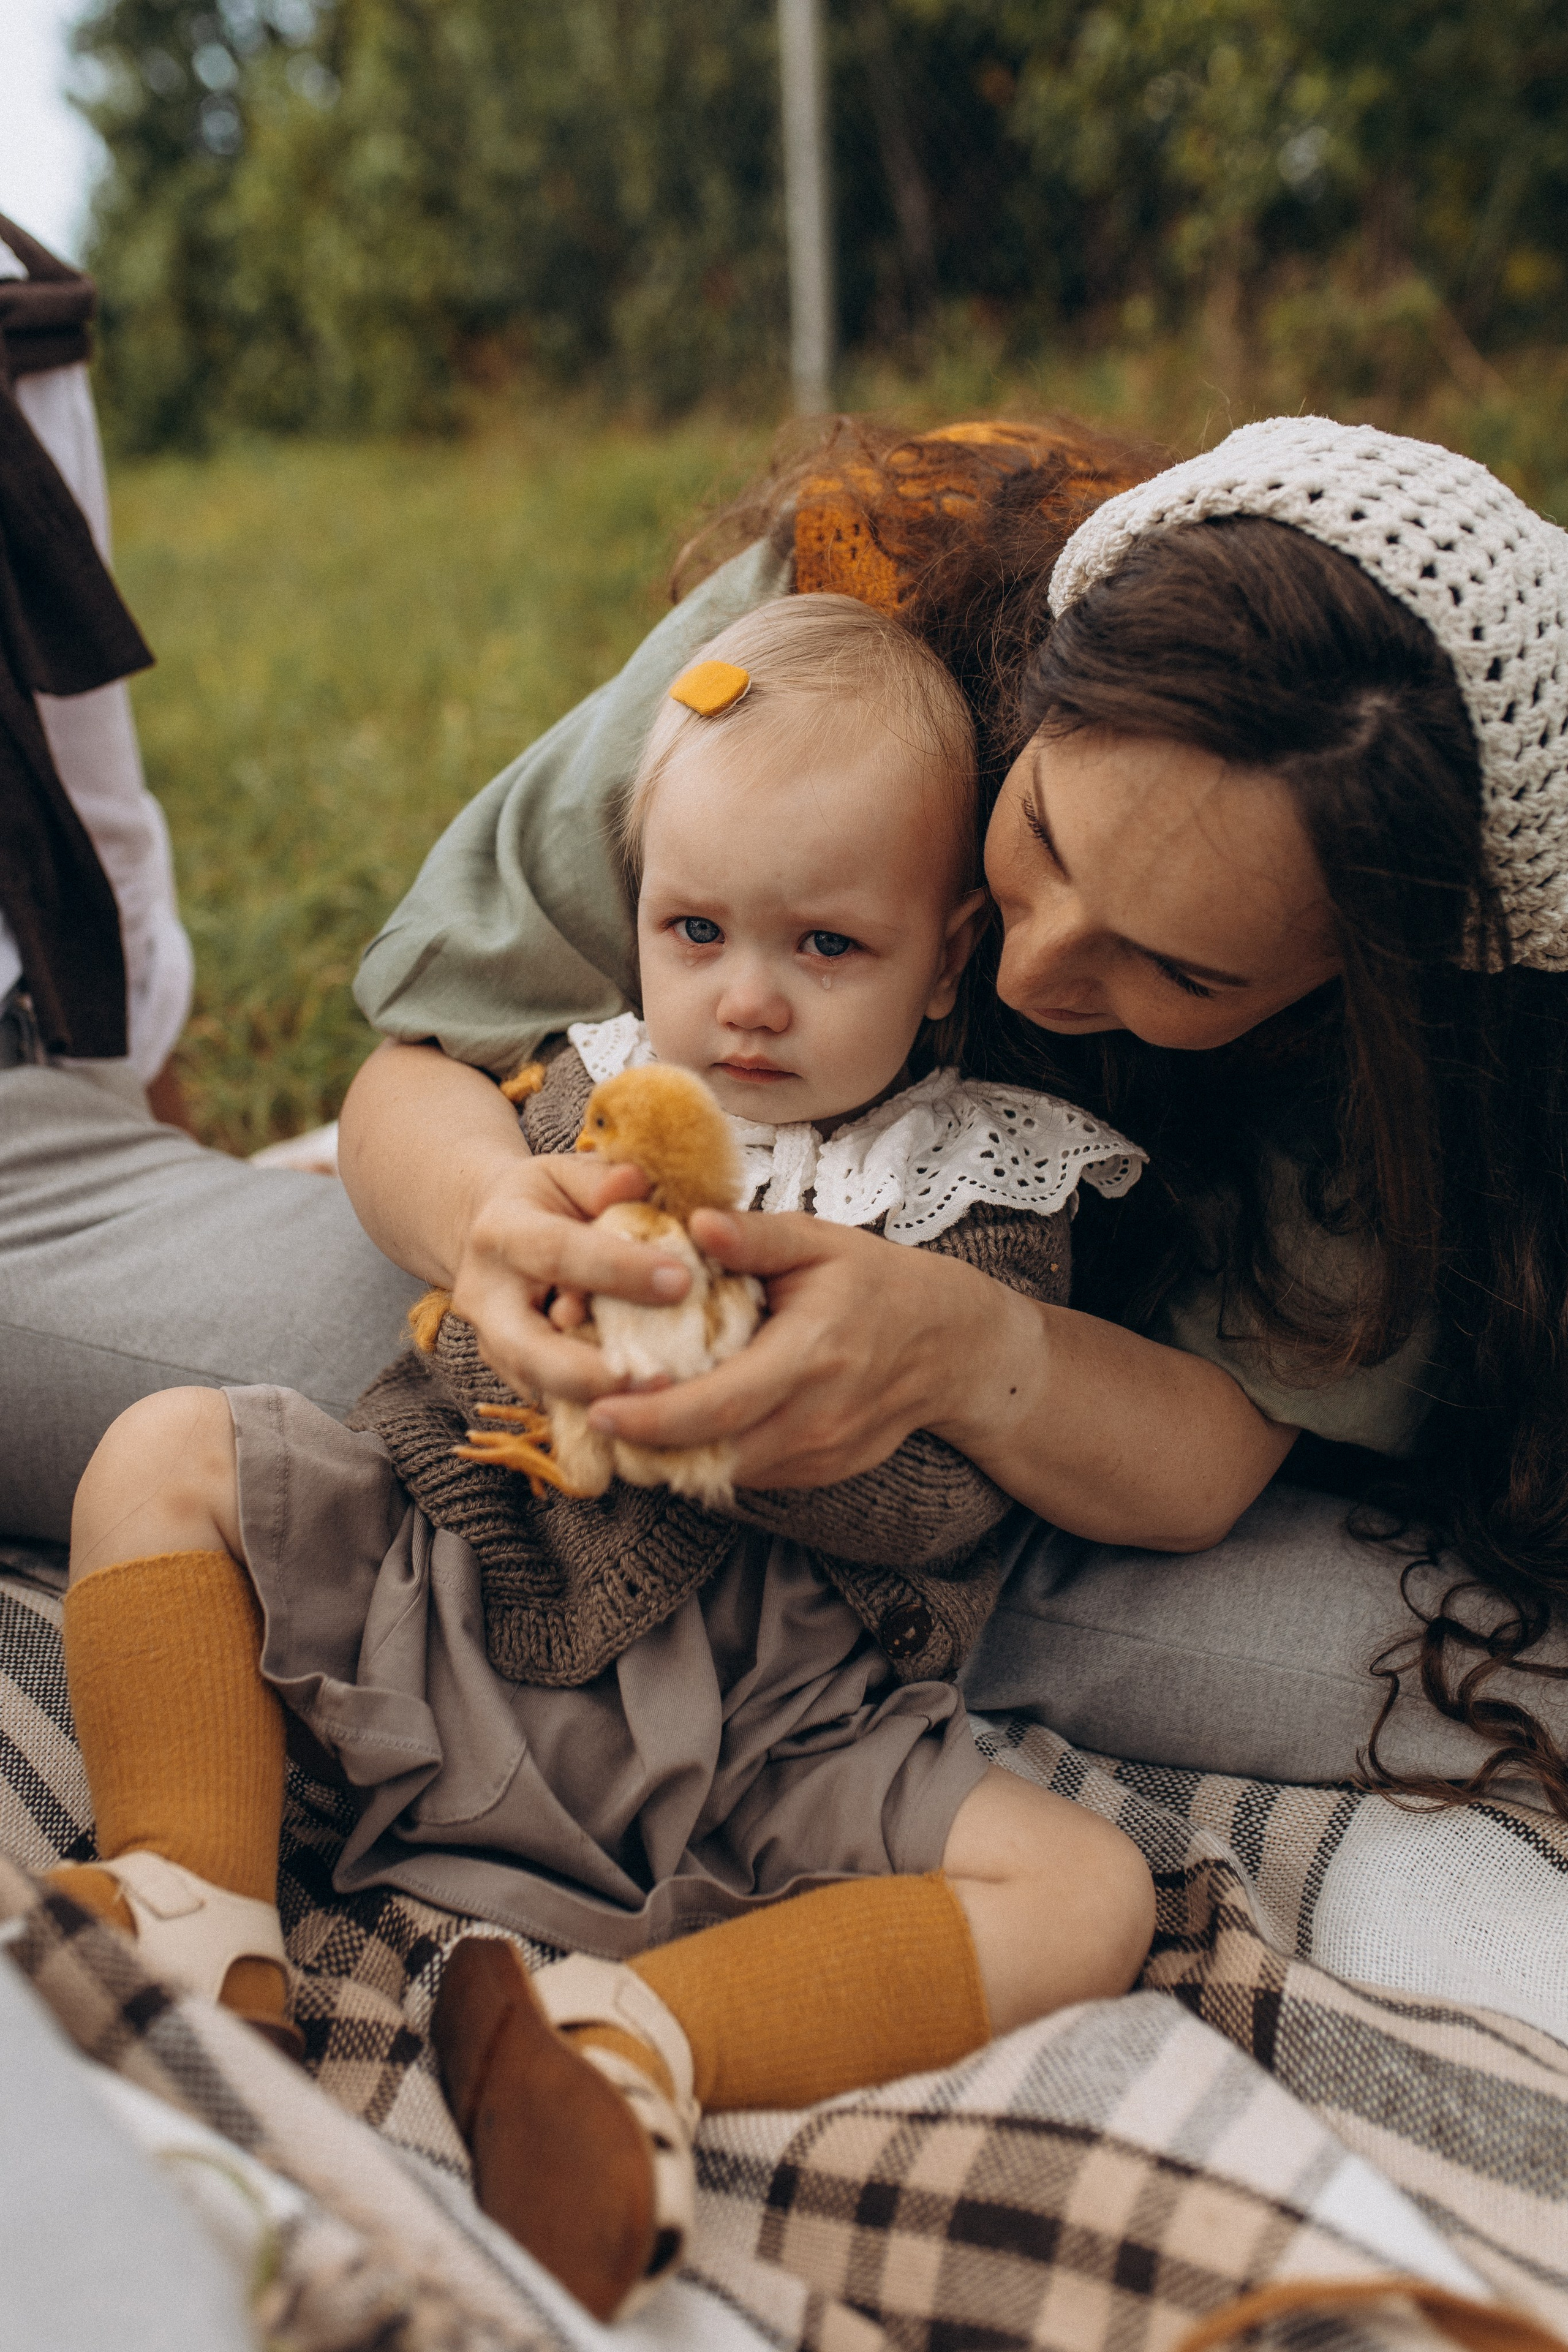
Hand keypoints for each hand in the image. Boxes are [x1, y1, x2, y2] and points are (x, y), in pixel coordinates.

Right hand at [449, 1152, 693, 1404]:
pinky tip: (643, 1411)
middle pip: (528, 1347)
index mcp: (501, 1231)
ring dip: (598, 1401)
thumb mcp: (567, 1173)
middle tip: (659, 1381)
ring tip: (659, 1405)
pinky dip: (597, 1406)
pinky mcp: (511, 1373)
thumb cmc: (545, 1200)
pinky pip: (552, 1398)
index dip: (618, 1269)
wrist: (487, 1232)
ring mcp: (492, 1342)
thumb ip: (602, 1180)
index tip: (681, 1281)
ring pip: (538, 1385)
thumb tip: (635, 1182)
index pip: (557, 1252)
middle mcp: (485, 1295)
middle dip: (590, 1371)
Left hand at [579, 1208, 992, 1486]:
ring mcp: (820, 1454)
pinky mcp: (820, 1472)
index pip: (721, 1404)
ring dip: (673, 1454)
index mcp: (809, 1355)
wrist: (951, 1347)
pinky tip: (682, 1426)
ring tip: (625, 1421)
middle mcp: (815, 1417)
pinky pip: (751, 1474)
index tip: (601, 1408)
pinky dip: (710, 1456)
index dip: (655, 1416)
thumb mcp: (820, 1243)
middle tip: (592, 1418)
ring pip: (727, 1471)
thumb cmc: (876, 1284)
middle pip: (715, 1452)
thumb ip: (756, 1236)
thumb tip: (695, 1223)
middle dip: (647, 1444)